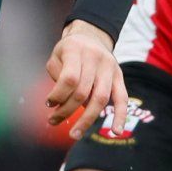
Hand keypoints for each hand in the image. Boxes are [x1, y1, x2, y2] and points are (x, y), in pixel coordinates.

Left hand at [44, 20, 127, 136]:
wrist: (91, 36)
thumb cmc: (69, 52)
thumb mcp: (56, 56)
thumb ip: (58, 77)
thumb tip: (61, 103)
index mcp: (76, 50)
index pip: (69, 78)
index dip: (58, 95)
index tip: (49, 103)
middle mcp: (96, 58)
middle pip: (83, 92)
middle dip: (67, 111)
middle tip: (54, 121)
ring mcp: (110, 67)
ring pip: (100, 99)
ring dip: (87, 119)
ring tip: (75, 134)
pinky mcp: (120, 77)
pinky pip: (122, 99)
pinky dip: (120, 116)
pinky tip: (116, 131)